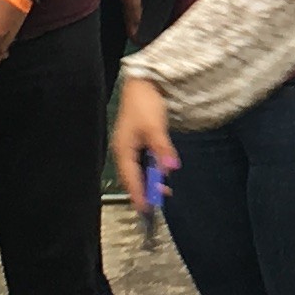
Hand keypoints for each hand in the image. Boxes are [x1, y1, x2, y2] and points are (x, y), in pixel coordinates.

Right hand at [111, 76, 177, 203]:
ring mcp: (129, 146)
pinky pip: (142, 162)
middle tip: (158, 203)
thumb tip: (170, 170)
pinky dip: (150, 170)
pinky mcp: (136, 142)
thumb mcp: (155, 128)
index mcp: (123, 150)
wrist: (142, 83)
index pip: (130, 178)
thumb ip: (163, 150)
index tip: (146, 210)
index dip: (139, 195)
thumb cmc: (145, 104)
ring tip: (163, 191)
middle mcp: (123, 151)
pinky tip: (160, 173)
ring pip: (138, 170)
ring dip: (149, 181)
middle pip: (132, 177)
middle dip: (145, 191)